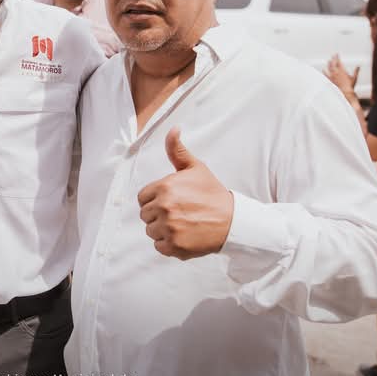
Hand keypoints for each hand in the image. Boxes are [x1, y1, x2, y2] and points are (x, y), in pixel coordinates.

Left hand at [137, 127, 234, 259]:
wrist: (233, 221)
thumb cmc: (213, 193)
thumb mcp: (195, 168)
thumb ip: (177, 150)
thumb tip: (173, 129)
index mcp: (164, 187)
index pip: (143, 197)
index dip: (155, 199)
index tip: (171, 201)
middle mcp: (164, 207)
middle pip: (145, 215)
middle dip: (158, 214)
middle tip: (179, 213)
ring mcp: (169, 228)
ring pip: (151, 231)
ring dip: (163, 230)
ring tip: (182, 224)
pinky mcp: (175, 246)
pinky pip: (159, 246)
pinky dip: (169, 244)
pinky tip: (183, 235)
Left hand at [325, 54, 358, 96]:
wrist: (345, 92)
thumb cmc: (350, 86)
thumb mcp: (354, 78)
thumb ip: (356, 71)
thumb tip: (359, 66)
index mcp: (342, 70)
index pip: (339, 62)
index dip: (338, 57)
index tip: (337, 54)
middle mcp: (337, 72)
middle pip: (334, 64)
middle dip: (333, 59)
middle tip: (333, 55)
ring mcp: (333, 76)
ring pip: (330, 68)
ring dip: (329, 64)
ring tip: (329, 61)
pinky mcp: (330, 80)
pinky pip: (326, 75)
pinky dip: (324, 71)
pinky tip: (323, 69)